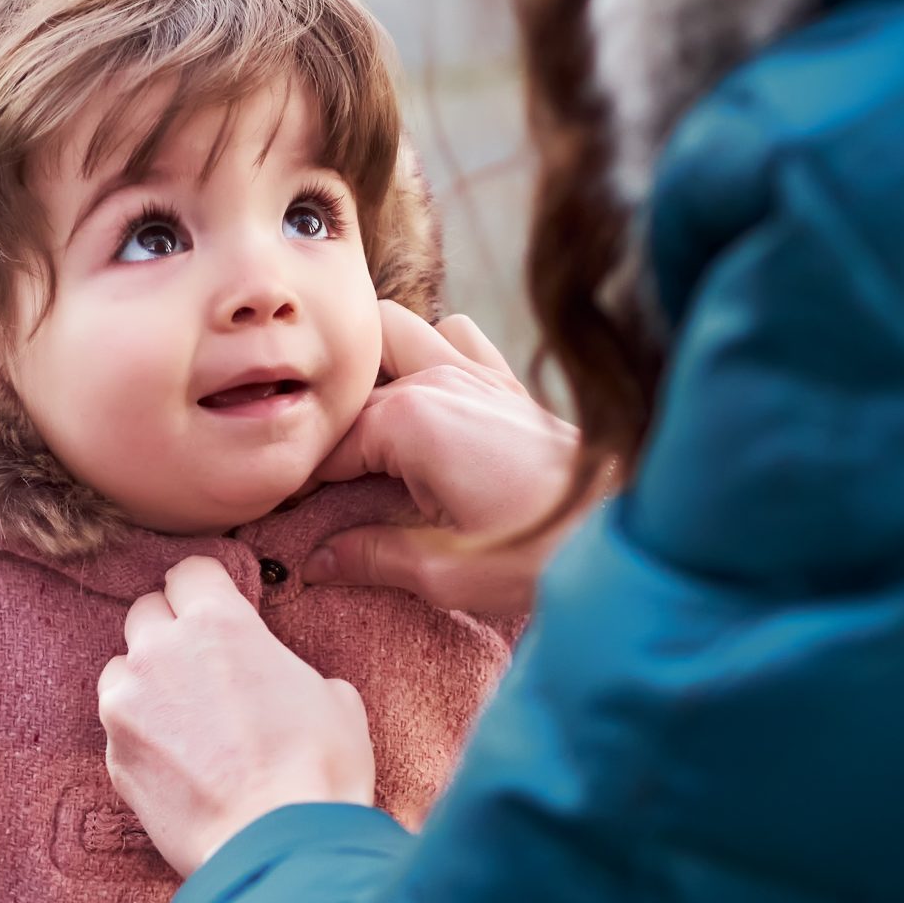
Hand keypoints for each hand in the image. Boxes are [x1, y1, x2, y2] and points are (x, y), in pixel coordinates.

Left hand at [99, 556, 374, 876]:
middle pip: (145, 611)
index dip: (205, 589)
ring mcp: (128, 704)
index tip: (214, 608)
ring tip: (183, 719)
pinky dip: (139, 736)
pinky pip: (119, 728)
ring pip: (120, 669)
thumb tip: (286, 685)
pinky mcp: (113, 756)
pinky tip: (176, 764)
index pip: (189, 571)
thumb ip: (292, 672)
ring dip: (145, 682)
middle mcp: (161, 651)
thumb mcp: (334, 699)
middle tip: (199, 664)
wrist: (277, 845)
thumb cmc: (318, 769)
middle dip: (169, 630)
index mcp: (219, 622)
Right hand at [303, 301, 587, 614]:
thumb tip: (317, 564)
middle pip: (352, 380)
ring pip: (397, 330)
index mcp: (409, 421)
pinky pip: (455, 332)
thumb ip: (371, 558)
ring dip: (377, 363)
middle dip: (326, 414)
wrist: (626, 526)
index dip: (298, 478)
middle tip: (317, 466)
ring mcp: (474, 370)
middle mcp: (437, 379)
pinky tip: (431, 393)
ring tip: (364, 418)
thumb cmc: (540, 552)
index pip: (326, 445)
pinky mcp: (506, 380)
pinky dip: (435, 348)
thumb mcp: (444, 572)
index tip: (277, 507)